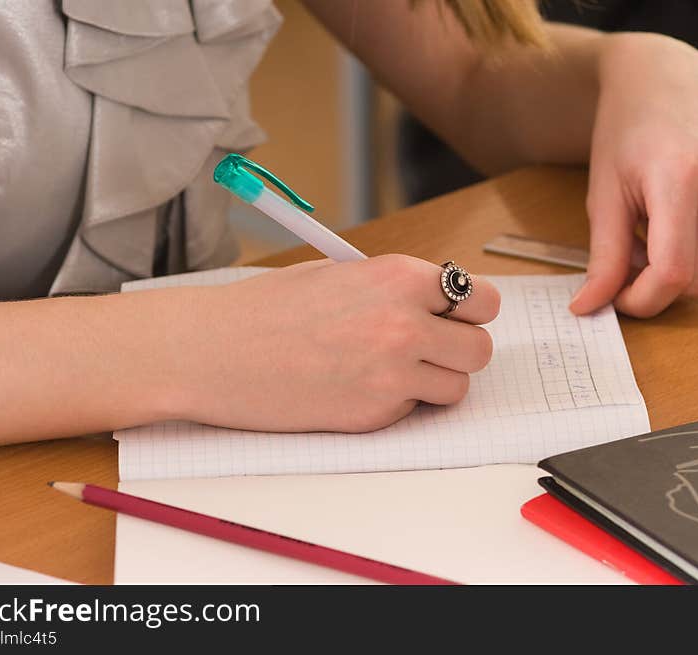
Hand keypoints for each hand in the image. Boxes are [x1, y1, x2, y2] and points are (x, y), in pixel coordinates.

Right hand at [168, 255, 499, 432]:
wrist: (213, 351)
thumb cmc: (266, 308)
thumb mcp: (338, 275)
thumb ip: (394, 288)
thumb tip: (436, 304)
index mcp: (399, 278)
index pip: (483, 299)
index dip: (473, 310)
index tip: (458, 316)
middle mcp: (405, 325)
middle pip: (480, 349)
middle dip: (460, 350)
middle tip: (430, 348)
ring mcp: (391, 376)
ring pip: (456, 387)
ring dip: (435, 381)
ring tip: (394, 371)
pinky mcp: (372, 416)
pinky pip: (413, 411)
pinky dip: (399, 404)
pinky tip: (359, 388)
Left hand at [569, 33, 697, 317]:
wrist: (664, 79)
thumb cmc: (625, 132)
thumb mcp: (603, 195)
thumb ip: (602, 257)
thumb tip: (588, 307)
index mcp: (680, 178)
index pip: (673, 272)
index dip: (641, 300)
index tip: (614, 299)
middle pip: (695, 279)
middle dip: (655, 286)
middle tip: (623, 262)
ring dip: (674, 265)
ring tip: (646, 228)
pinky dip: (693, 244)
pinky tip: (672, 213)